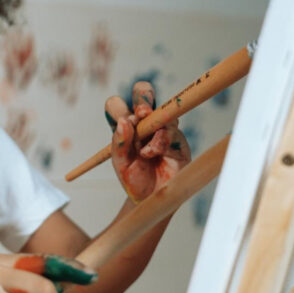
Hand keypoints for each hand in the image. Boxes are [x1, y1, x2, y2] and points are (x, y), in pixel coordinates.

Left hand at [106, 81, 190, 201]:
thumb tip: (125, 120)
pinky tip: (153, 154)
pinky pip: (171, 131)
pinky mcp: (177, 139)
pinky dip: (160, 142)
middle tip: (142, 112)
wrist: (152, 198)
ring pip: (161, 112)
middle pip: (143, 94)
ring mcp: (162, 129)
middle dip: (143, 96)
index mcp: (124, 126)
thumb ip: (120, 142)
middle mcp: (143, 123)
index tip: (121, 119)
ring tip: (145, 152)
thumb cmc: (134, 178)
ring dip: (152, 130)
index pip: (117, 105)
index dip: (117, 107)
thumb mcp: (120, 163)